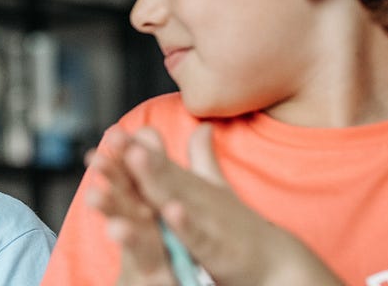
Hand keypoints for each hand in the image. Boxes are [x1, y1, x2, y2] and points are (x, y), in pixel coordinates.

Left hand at [92, 124, 342, 285]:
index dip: (133, 149)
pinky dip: (186, 223)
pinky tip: (171, 211)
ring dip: (156, 178)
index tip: (110, 132)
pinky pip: (198, 234)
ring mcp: (207, 219)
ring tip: (135, 157)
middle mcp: (196, 198)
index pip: (157, 165)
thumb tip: (202, 127)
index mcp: (190, 188)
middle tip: (114, 136)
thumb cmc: (239, 226)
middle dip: (136, 154)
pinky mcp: (218, 245)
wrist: (277, 261)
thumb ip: (203, 159)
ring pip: (175, 198)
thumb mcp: (217, 191)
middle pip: (160, 174)